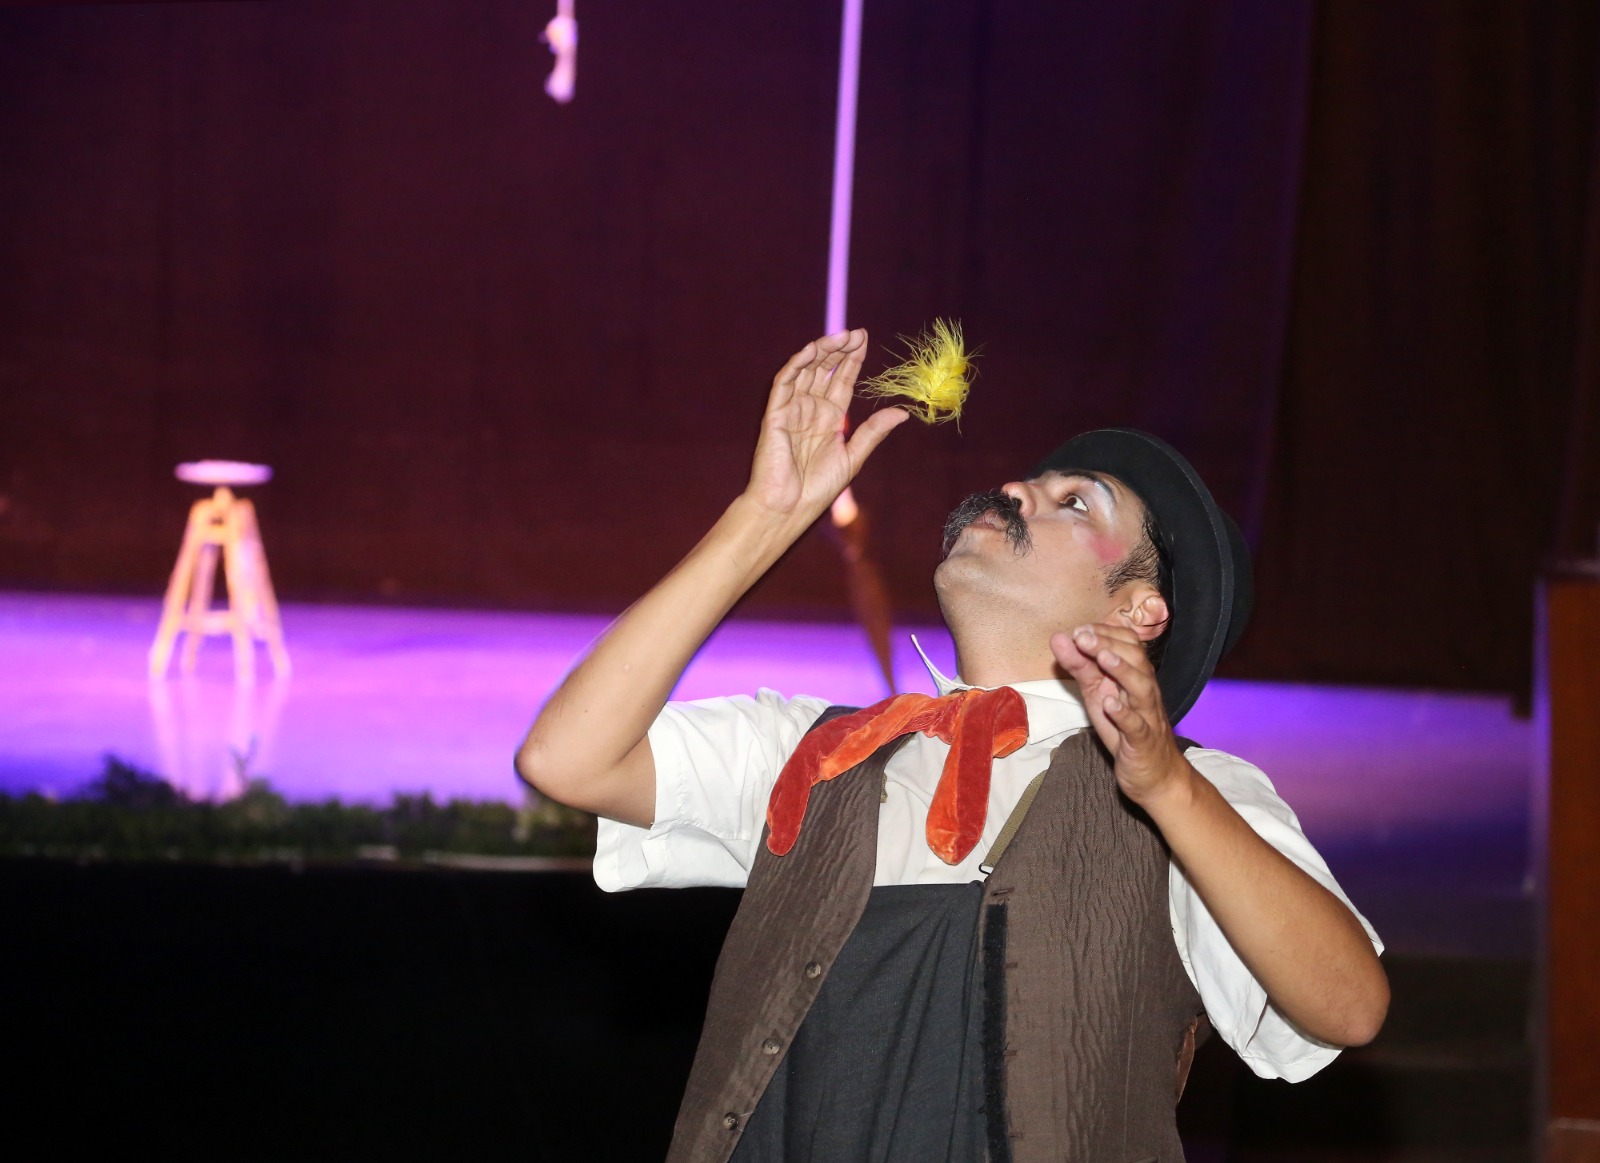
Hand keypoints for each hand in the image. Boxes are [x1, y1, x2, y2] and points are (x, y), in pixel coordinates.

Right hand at [745, 330, 907, 524]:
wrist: (789, 507)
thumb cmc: (817, 488)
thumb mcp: (853, 456)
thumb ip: (873, 432)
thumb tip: (902, 412)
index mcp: (829, 419)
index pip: (841, 380)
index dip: (852, 359)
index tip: (864, 339)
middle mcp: (810, 409)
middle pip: (824, 370)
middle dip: (839, 349)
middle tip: (855, 333)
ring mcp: (792, 409)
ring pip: (806, 370)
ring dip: (821, 351)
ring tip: (840, 336)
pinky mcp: (776, 413)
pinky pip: (785, 382)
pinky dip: (797, 364)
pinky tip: (812, 350)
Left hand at [1050, 624, 1186, 805]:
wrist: (1154, 774)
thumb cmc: (1124, 728)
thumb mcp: (1097, 693)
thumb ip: (1080, 666)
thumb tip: (1059, 638)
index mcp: (1134, 676)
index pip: (1128, 644)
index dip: (1105, 633)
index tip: (1080, 628)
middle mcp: (1144, 691)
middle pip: (1136, 660)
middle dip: (1108, 644)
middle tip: (1082, 636)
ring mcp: (1146, 716)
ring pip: (1141, 688)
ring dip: (1122, 670)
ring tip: (1102, 657)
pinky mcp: (1142, 742)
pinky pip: (1137, 726)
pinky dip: (1124, 714)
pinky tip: (1110, 704)